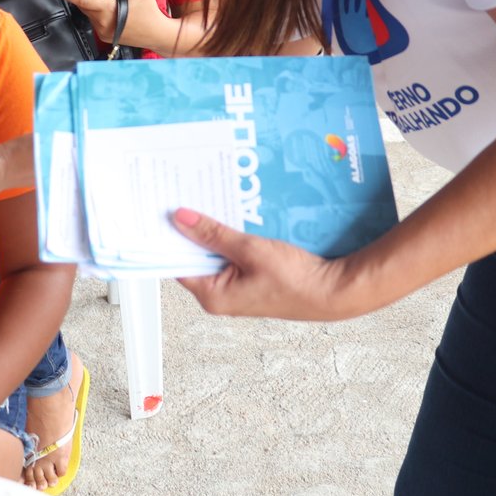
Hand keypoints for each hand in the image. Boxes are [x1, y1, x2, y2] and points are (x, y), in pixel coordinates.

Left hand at [54, 0, 174, 51]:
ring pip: (89, 14)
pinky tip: (113, 13)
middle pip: (85, 6)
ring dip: (94, 6)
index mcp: (109, 9)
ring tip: (113, 3)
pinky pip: (95, 22)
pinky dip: (98, 15)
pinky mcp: (105, 37)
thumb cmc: (150, 12)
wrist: (157, 34)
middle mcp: (102, 22)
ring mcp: (103, 31)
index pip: (83, 0)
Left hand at [172, 208, 354, 320]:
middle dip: (192, 229)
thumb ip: (213, 233)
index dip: (169, 237)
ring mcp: (236, 288)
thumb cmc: (296, 281)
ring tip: (209, 203)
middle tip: (185, 199)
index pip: (177, 263)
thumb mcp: (250, 250)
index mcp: (213, 296)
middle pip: (195, 256)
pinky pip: (232, 254)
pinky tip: (232, 217)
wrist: (332, 292)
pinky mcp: (251, 279)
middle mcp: (221, 296)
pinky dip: (230, 236)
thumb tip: (181, 219)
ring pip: (215, 253)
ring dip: (214, 230)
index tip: (162, 212)